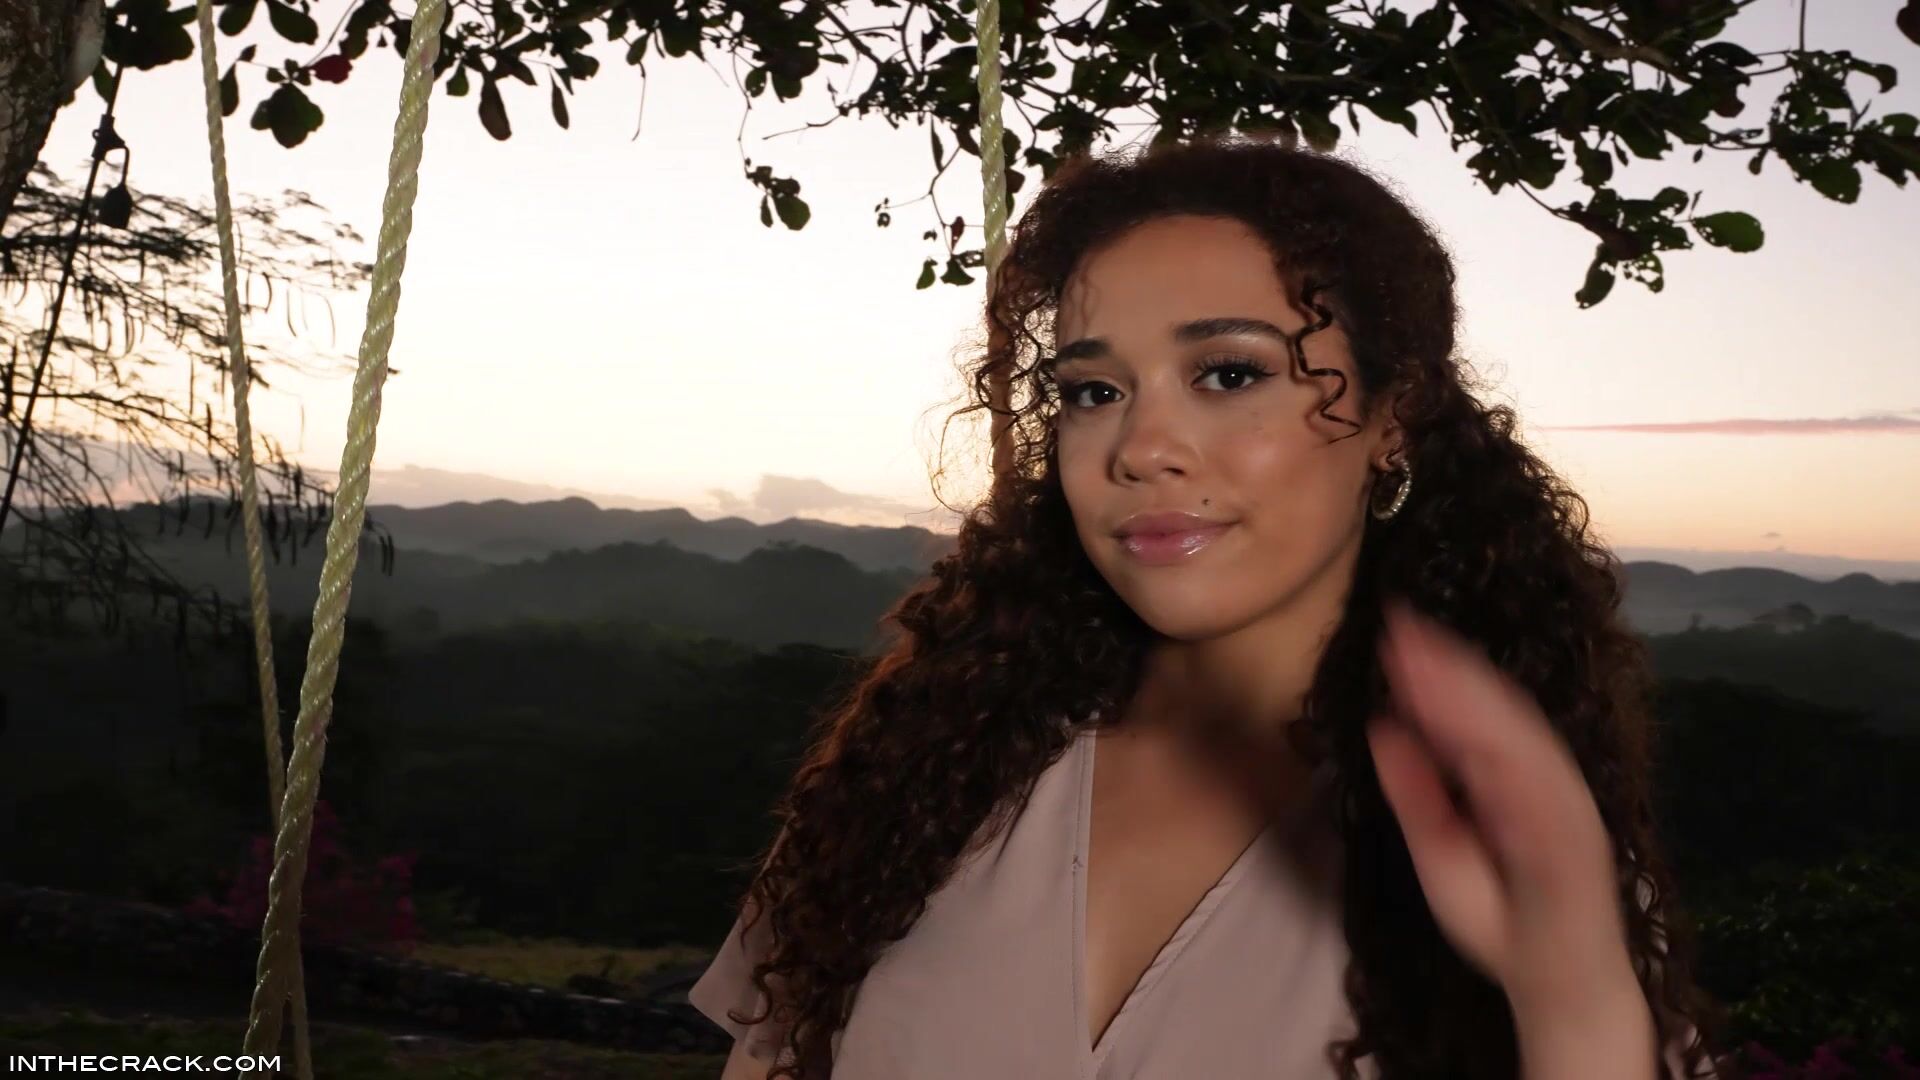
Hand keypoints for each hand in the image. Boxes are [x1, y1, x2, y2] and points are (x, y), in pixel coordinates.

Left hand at [1367, 597, 1642, 1025]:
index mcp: (1510, 780)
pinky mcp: (1578, 842)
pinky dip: (1511, 754)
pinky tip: (1471, 723)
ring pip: (1519, 740)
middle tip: (1400, 624)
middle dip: (1449, 667)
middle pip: (1497, 713)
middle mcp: (1543, 782)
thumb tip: (1382, 727)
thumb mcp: (1440, 851)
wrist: (1559, 985)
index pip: (1470, 715)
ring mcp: (1563, 809)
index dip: (1435, 673)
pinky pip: (1544, 793)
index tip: (1391, 633)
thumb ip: (1415, 792)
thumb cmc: (1503, 918)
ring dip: (1474, 696)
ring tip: (1424, 660)